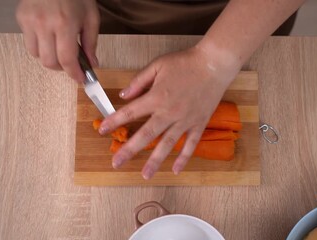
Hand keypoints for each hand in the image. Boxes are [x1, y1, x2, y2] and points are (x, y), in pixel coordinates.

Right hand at [16, 0, 99, 81]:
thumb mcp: (91, 16)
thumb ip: (91, 43)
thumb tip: (92, 64)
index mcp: (65, 24)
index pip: (67, 60)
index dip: (74, 74)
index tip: (81, 79)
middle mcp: (44, 24)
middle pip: (49, 62)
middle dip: (62, 68)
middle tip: (71, 63)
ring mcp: (30, 21)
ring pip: (36, 55)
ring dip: (50, 57)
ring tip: (59, 47)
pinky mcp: (21, 18)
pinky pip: (29, 42)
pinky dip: (40, 45)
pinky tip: (49, 35)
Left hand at [99, 45, 239, 178]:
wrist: (214, 64)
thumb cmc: (185, 62)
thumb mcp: (158, 65)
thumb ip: (139, 81)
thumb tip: (124, 95)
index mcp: (156, 97)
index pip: (130, 112)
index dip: (114, 121)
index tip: (102, 130)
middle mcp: (169, 112)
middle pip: (146, 135)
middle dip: (129, 150)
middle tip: (117, 163)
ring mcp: (185, 120)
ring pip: (167, 144)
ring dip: (155, 160)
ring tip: (145, 175)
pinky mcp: (199, 123)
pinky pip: (190, 144)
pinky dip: (183, 158)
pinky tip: (175, 169)